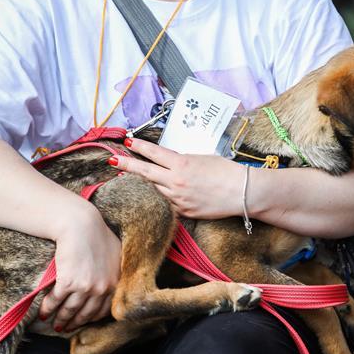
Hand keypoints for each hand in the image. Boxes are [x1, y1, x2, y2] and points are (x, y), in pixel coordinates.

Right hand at [39, 203, 121, 332]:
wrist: (81, 224)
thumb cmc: (97, 234)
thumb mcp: (115, 254)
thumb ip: (115, 271)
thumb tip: (113, 283)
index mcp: (116, 282)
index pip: (104, 309)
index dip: (91, 318)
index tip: (83, 322)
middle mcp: (103, 288)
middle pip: (86, 313)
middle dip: (75, 323)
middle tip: (66, 329)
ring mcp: (86, 287)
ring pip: (71, 310)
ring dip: (61, 320)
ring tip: (55, 325)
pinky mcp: (69, 282)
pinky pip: (56, 301)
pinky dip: (48, 309)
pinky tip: (44, 313)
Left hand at [116, 138, 244, 219]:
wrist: (242, 192)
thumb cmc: (226, 171)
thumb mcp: (202, 158)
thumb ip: (182, 161)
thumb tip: (170, 162)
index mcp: (181, 163)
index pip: (154, 153)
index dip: (139, 146)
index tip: (127, 141)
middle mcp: (176, 181)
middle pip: (145, 172)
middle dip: (126, 164)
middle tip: (112, 159)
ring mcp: (178, 198)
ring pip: (152, 190)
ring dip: (139, 183)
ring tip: (125, 178)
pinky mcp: (184, 212)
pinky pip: (165, 205)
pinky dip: (156, 199)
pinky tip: (147, 197)